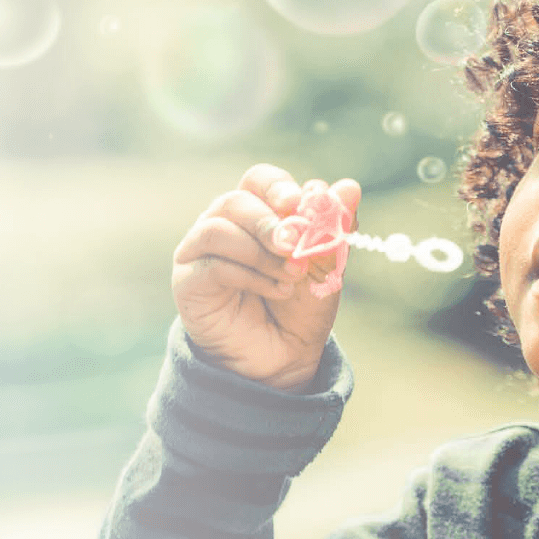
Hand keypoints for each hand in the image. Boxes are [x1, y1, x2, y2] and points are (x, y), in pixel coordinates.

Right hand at [171, 163, 360, 391]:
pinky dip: (250, 276)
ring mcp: (200, 252)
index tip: (298, 203)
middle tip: (295, 245)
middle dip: (269, 222)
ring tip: (290, 276)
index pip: (259, 180)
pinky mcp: (188, 281)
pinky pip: (213, 265)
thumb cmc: (300, 306)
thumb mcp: (326, 265)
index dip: (277, 187)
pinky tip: (275, 291)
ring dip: (260, 252)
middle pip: (235, 201)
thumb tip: (350, 186)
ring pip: (218, 229)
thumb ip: (334, 227)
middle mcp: (223, 225)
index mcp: (256, 212)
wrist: (284, 357)